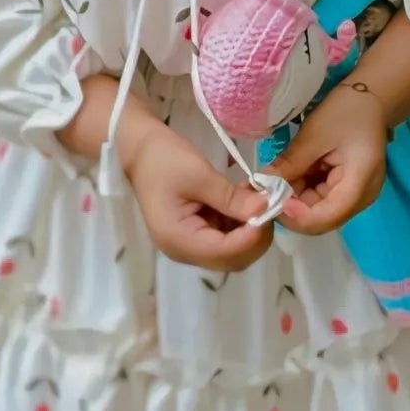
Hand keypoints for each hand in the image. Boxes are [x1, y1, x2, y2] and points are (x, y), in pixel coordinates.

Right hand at [117, 101, 277, 271]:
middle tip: (268, 204)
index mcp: (177, 239)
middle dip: (255, 236)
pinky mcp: (195, 235)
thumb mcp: (200, 175)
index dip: (252, 236)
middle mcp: (183, 250)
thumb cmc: (164, 159)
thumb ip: (231, 197)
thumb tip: (265, 209)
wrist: (139, 150)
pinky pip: (225, 239)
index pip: (224, 252)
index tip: (270, 209)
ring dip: (250, 230)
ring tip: (256, 199)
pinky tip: (245, 202)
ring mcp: (189, 245)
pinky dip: (240, 225)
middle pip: (231, 259)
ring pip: (232, 252)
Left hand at [270, 79, 389, 234]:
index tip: (271, 199)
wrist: (370, 98)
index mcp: (360, 185)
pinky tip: (286, 176)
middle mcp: (359, 199)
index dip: (296, 215)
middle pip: (320, 219)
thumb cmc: (347, 111)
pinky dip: (300, 191)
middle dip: (290, 208)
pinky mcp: (343, 190)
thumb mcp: (315, 134)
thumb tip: (262, 185)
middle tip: (263, 190)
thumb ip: (291, 163)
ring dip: (292, 199)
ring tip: (272, 180)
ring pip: (315, 211)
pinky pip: (318, 199)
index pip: (326, 217)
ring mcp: (352, 196)